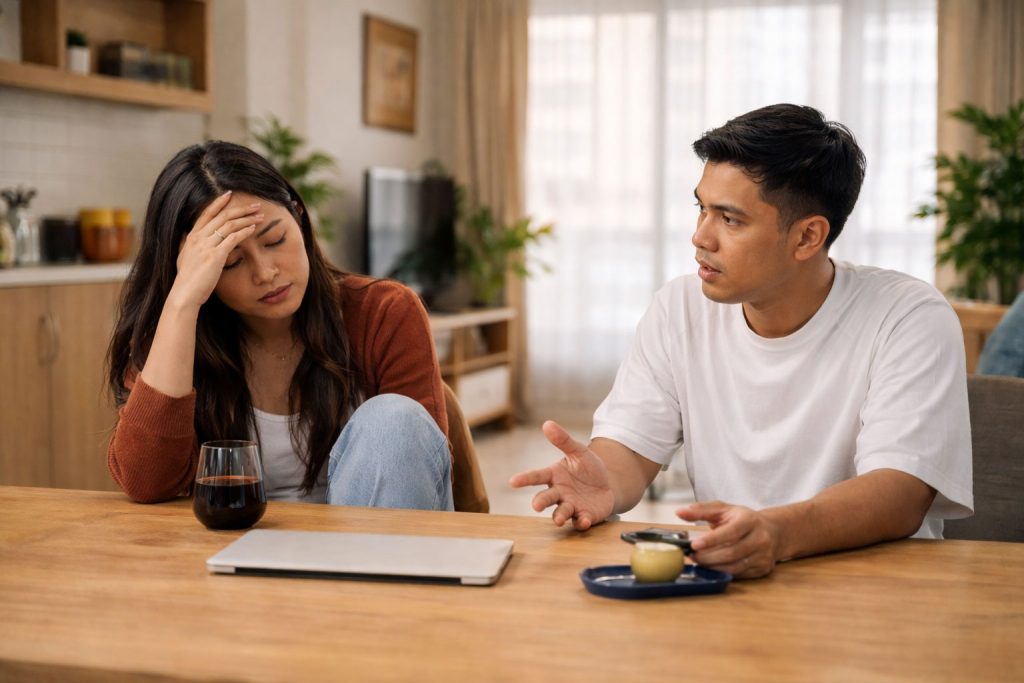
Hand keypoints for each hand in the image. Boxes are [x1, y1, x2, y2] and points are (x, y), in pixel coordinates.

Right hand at [168, 191, 261, 308]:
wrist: (185, 293)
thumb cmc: (187, 280)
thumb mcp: (184, 258)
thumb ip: (188, 246)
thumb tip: (187, 237)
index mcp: (192, 237)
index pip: (206, 214)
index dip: (218, 203)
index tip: (229, 195)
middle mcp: (198, 237)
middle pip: (223, 216)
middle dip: (241, 209)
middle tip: (255, 205)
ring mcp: (207, 245)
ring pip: (230, 225)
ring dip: (247, 219)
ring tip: (260, 216)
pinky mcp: (215, 255)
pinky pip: (233, 238)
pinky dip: (245, 231)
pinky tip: (254, 229)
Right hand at [508, 421, 614, 529]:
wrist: (607, 485)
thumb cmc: (588, 468)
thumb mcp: (579, 452)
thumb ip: (563, 440)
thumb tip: (547, 423)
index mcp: (554, 475)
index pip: (537, 476)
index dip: (524, 479)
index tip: (513, 481)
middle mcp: (559, 493)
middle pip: (546, 498)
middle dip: (540, 502)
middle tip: (536, 506)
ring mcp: (570, 506)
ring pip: (561, 512)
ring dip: (559, 516)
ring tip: (558, 519)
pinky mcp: (583, 516)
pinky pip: (580, 522)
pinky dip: (581, 522)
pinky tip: (584, 520)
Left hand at [676, 501, 781, 578]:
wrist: (772, 531)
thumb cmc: (742, 519)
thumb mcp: (723, 509)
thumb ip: (701, 510)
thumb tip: (679, 512)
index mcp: (750, 520)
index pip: (731, 532)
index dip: (712, 540)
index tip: (695, 544)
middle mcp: (760, 538)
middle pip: (731, 553)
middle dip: (708, 557)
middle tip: (693, 556)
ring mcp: (763, 555)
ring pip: (735, 566)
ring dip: (713, 566)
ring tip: (699, 561)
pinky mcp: (762, 569)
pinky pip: (740, 574)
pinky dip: (723, 572)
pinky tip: (712, 567)